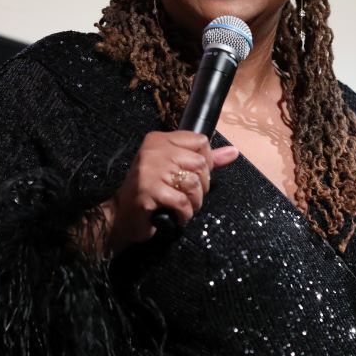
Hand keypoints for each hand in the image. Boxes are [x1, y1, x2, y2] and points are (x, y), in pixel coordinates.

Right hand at [97, 131, 239, 253]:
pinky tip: (178, 216)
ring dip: (194, 202)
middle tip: (190, 196)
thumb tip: (233, 152)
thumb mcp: (176, 169)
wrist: (121, 216)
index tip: (196, 175)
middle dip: (202, 185)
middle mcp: (154, 150)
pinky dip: (185, 213)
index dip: (206, 161)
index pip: (200, 141)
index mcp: (160, 139)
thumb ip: (204, 160)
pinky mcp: (148, 190)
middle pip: (200, 163)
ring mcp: (150, 169)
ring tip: (185, 207)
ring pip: (193, 183)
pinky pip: (182, 201)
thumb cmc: (151, 191)